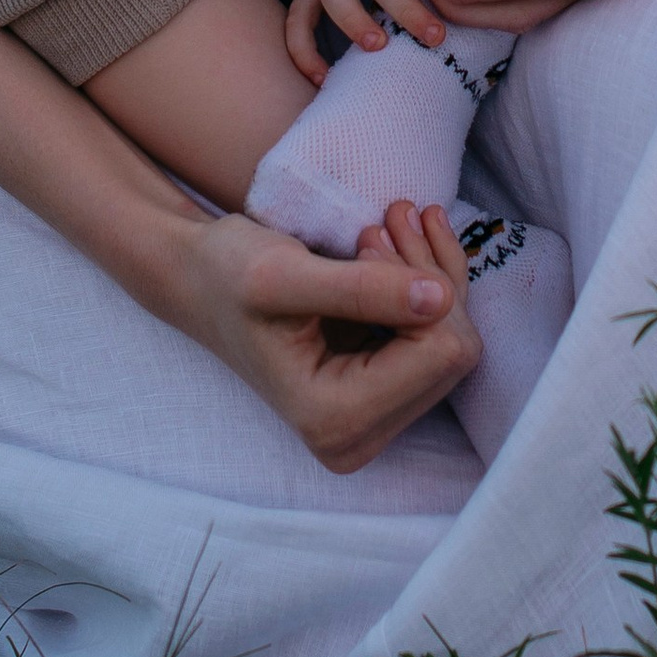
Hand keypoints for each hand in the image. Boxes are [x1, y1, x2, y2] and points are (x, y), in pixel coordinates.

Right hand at [165, 201, 475, 472]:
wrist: (202, 280)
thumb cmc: (229, 274)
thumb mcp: (282, 273)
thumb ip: (361, 290)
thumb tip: (441, 302)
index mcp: (333, 421)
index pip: (440, 353)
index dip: (418, 285)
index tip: (369, 238)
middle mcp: (358, 438)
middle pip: (454, 353)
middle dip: (430, 276)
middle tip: (387, 218)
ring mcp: (374, 422)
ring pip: (454, 342)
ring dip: (430, 272)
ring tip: (389, 221)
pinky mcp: (382, 397)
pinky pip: (440, 338)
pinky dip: (429, 282)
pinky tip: (401, 236)